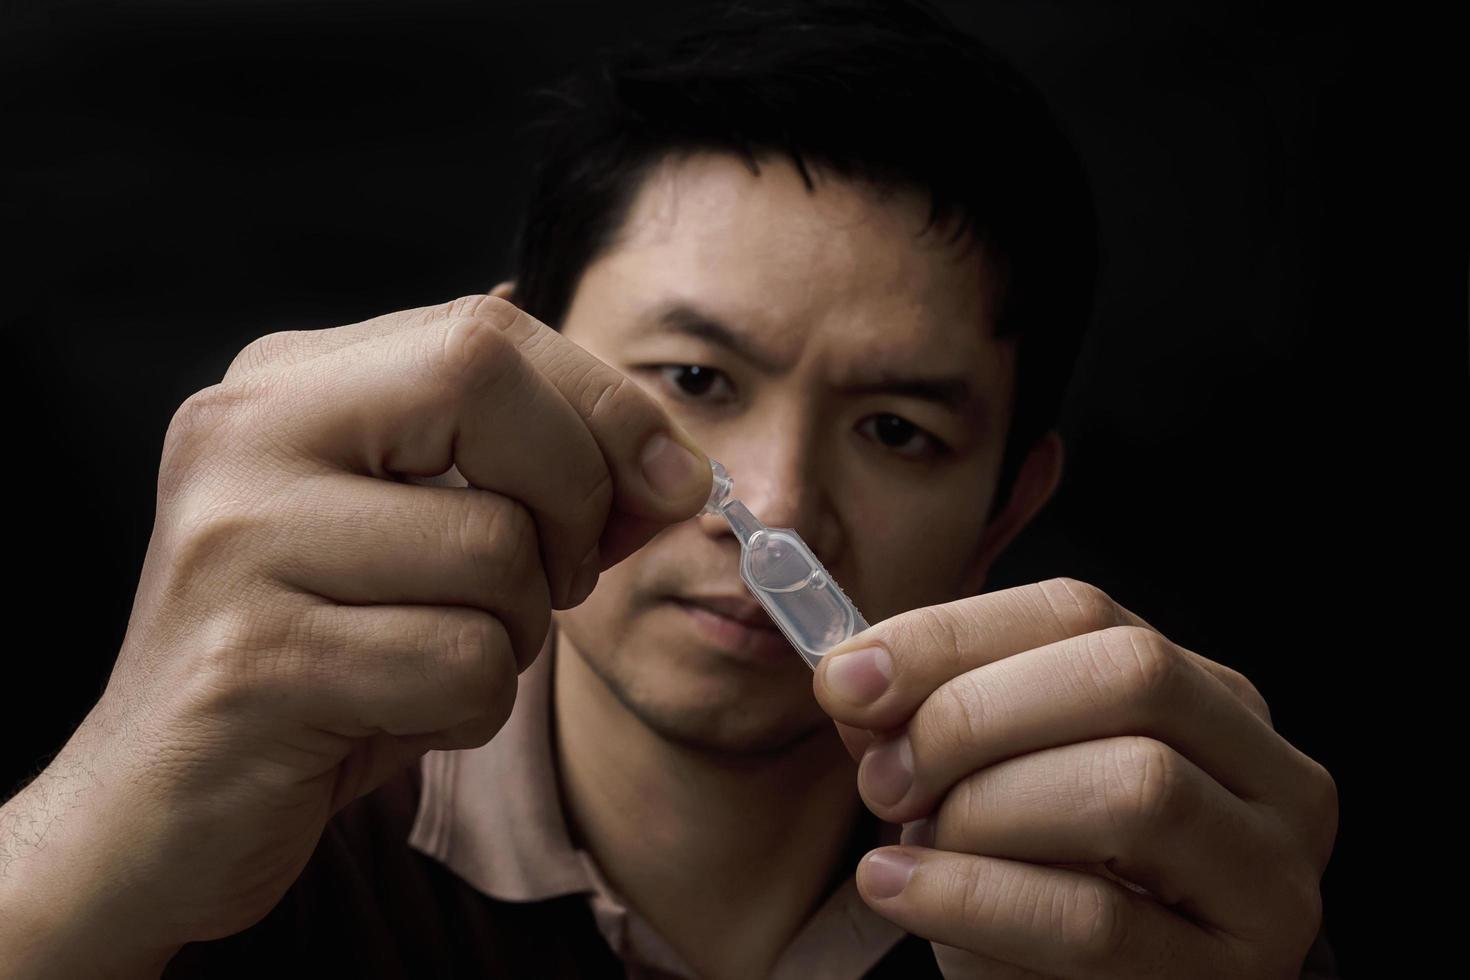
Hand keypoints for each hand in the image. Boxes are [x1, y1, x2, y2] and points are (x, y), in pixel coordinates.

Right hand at [0, 295, 710, 973]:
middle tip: (555, 578)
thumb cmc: (319, 660)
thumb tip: (669, 460)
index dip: (606, 405)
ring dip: (517, 632)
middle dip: (575, 499)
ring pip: (497, 548)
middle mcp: (244, 435)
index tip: (669, 479)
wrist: (159, 806)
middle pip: (488, 388)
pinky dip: (470, 708)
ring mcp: (238, 542)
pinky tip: (394, 716)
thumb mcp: (416, 538)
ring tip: (434, 661)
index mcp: (285, 384)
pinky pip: (464, 663)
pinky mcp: (256, 661)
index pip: (486, 329)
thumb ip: (523, 472)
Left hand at [813, 578, 1337, 978]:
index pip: (1081, 612)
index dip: (950, 635)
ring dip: (984, 809)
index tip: (845, 681)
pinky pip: (1096, 920)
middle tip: (880, 776)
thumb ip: (936, 722)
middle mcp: (1270, 771)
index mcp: (1209, 696)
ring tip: (910, 845)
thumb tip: (858, 680)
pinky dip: (974, 897)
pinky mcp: (1238, 973)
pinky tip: (900, 890)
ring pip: (1134, 786)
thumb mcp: (991, 786)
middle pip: (1129, 675)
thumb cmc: (1042, 887)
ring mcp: (1270, 876)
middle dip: (973, 715)